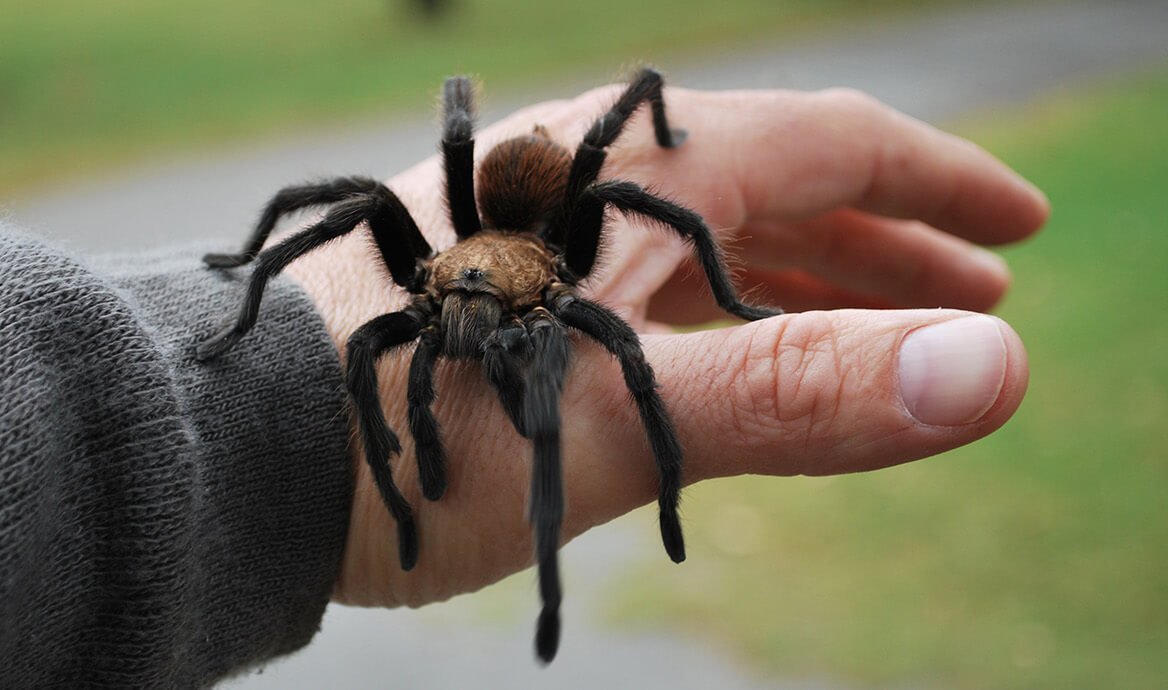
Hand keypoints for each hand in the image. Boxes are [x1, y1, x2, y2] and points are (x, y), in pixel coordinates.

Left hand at [283, 84, 1047, 607]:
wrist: (236, 453)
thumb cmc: (420, 430)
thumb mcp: (621, 420)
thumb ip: (803, 389)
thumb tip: (991, 367)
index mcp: (633, 176)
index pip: (828, 143)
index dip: (936, 184)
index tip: (1021, 228)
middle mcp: (590, 182)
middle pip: (774, 186)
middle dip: (883, 241)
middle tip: (975, 299)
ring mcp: (545, 236)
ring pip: (705, 240)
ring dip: (801, 278)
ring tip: (881, 328)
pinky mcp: (505, 292)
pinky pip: (642, 287)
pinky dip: (713, 317)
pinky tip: (738, 356)